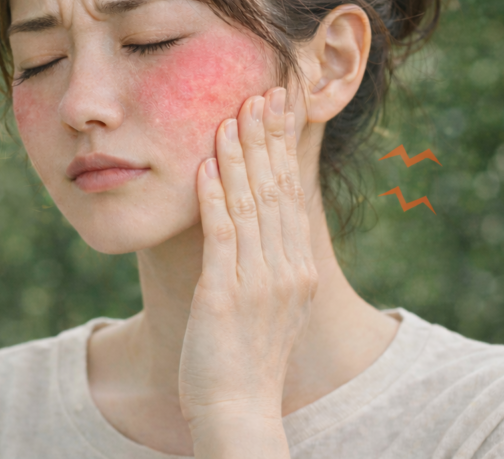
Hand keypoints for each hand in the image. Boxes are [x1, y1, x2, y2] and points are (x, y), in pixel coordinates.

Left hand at [178, 86, 316, 428]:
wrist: (239, 409)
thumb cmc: (247, 358)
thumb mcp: (270, 305)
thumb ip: (269, 262)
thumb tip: (261, 226)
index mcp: (298, 269)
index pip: (292, 194)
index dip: (284, 149)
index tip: (278, 111)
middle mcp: (286, 269)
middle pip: (276, 190)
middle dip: (267, 139)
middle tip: (261, 94)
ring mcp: (259, 282)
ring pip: (250, 204)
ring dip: (239, 157)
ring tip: (231, 116)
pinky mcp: (227, 295)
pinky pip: (222, 236)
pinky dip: (214, 198)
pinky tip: (205, 166)